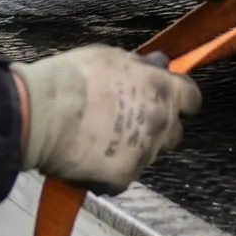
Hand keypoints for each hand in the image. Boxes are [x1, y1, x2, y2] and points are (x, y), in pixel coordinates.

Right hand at [12, 46, 201, 191]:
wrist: (43, 113)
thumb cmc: (73, 78)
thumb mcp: (112, 57)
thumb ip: (141, 66)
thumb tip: (156, 65)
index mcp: (162, 90)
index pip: (192, 100)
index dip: (180, 101)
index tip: (169, 102)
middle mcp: (160, 123)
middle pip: (174, 133)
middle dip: (158, 128)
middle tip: (130, 122)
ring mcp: (144, 154)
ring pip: (148, 155)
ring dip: (134, 149)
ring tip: (102, 140)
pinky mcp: (122, 179)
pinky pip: (123, 176)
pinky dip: (110, 170)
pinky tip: (89, 157)